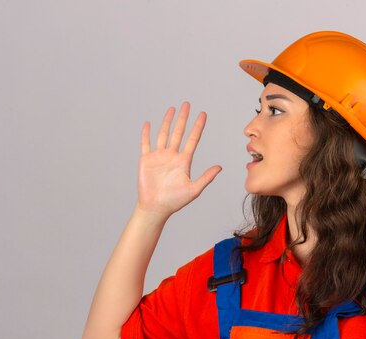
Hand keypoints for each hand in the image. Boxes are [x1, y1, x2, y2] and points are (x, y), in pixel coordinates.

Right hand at [137, 102, 221, 217]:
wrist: (155, 208)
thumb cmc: (174, 201)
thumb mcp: (194, 190)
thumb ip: (206, 177)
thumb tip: (220, 167)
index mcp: (184, 161)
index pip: (192, 139)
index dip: (198, 127)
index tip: (203, 114)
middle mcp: (172, 156)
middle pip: (178, 133)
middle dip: (183, 118)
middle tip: (187, 104)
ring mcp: (159, 157)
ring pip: (163, 134)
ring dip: (167, 122)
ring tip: (172, 109)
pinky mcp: (146, 160)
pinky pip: (146, 144)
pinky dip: (146, 134)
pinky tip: (148, 124)